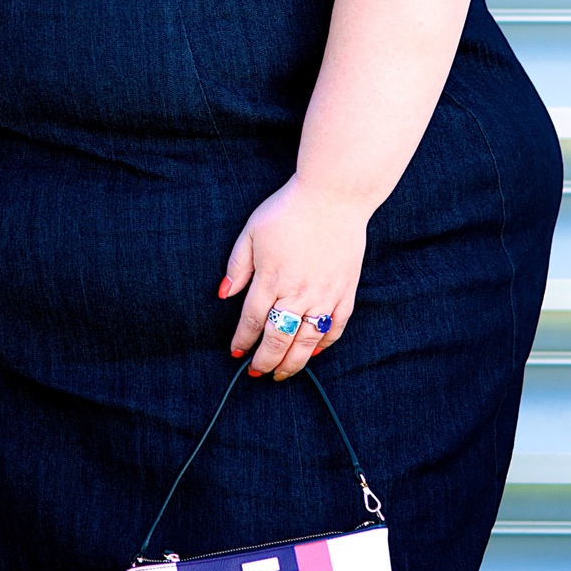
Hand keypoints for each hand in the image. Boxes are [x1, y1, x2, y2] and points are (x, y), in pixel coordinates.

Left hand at [219, 178, 367, 379]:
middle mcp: (297, 293)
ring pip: (306, 342)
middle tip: (257, 372)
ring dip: (292, 363)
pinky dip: (323, 345)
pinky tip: (313, 353)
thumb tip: (224, 294)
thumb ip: (238, 265)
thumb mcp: (252, 231)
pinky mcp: (346, 292)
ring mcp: (324, 295)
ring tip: (282, 374)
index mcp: (270, 279)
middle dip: (265, 360)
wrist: (333, 196)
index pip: (252, 321)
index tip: (236, 353)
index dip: (243, 341)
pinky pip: (335, 328)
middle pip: (278, 338)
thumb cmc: (288, 210)